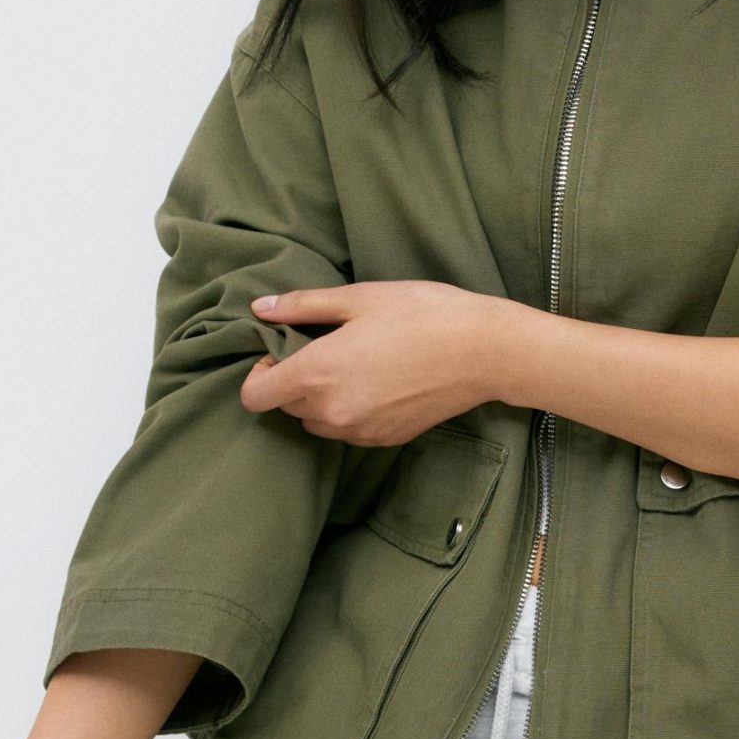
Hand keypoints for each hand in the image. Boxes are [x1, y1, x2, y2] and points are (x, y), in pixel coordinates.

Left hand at [242, 280, 516, 443]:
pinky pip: (347, 431)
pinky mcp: (384, 440)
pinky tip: (377, 383)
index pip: (255, 396)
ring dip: (319, 400)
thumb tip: (260, 308)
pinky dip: (349, 412)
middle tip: (324, 349)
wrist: (484, 351)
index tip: (283, 350)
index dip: (260, 373)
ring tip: (353, 367)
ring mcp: (359, 431)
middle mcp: (331, 412)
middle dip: (292, 381)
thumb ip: (302, 305)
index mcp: (316, 374)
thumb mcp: (359, 298)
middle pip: (284, 408)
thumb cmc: (422, 314)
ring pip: (316, 423)